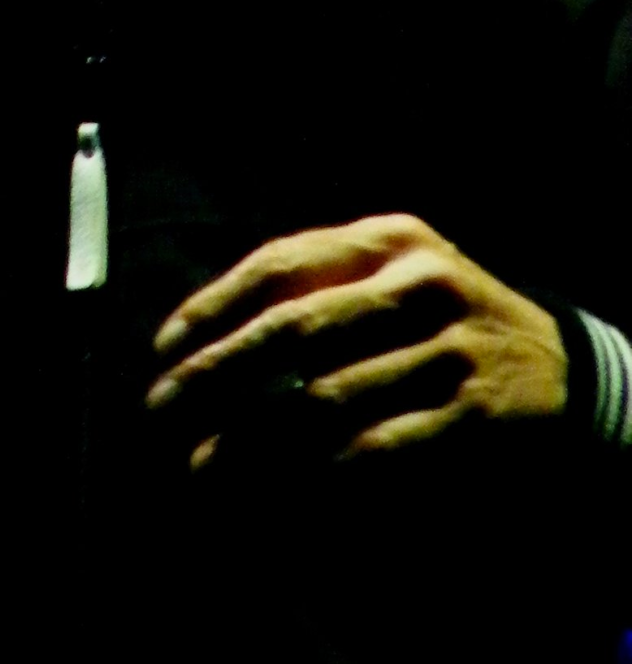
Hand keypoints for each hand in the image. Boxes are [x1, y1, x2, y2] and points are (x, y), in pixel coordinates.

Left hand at [146, 213, 566, 467]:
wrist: (566, 368)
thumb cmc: (443, 319)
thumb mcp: (394, 273)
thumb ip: (318, 286)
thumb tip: (210, 332)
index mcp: (387, 239)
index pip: (278, 264)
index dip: (212, 305)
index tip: (163, 347)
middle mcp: (419, 284)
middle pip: (293, 330)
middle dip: (216, 373)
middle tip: (163, 407)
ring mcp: (449, 349)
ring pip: (325, 397)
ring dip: (253, 437)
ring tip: (203, 464)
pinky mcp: (474, 415)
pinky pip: (377, 447)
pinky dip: (317, 471)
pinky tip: (274, 490)